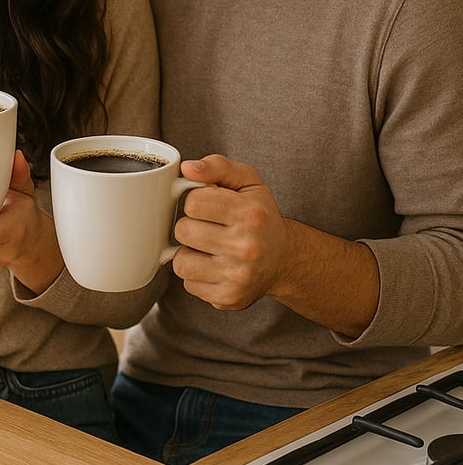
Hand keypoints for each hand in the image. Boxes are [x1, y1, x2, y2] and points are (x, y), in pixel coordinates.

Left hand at [172, 154, 379, 336]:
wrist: (284, 259)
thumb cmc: (260, 215)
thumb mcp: (248, 181)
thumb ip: (217, 166)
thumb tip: (187, 168)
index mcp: (250, 214)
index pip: (194, 202)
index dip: (195, 200)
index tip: (208, 204)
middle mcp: (246, 247)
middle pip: (183, 231)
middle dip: (191, 225)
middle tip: (208, 226)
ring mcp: (237, 276)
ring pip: (181, 261)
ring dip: (189, 252)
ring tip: (208, 246)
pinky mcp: (227, 298)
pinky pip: (188, 283)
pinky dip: (196, 273)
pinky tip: (213, 265)